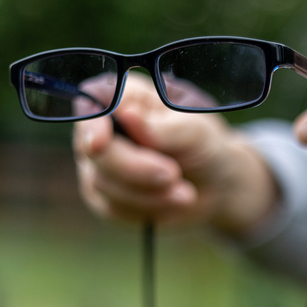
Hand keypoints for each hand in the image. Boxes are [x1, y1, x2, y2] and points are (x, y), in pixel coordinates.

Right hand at [73, 73, 278, 233]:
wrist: (215, 184)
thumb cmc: (204, 145)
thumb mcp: (194, 131)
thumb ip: (159, 126)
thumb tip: (127, 114)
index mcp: (123, 98)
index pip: (90, 106)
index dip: (91, 126)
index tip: (101, 144)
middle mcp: (103, 129)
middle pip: (94, 151)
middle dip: (135, 169)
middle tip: (173, 175)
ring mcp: (99, 163)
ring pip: (103, 184)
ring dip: (149, 193)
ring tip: (185, 193)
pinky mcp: (105, 196)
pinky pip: (113, 207)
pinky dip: (147, 208)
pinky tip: (172, 201)